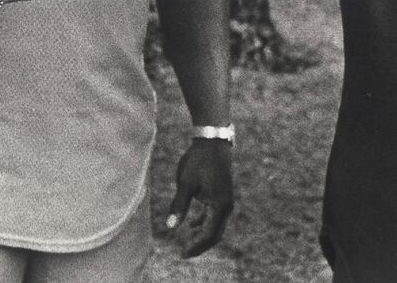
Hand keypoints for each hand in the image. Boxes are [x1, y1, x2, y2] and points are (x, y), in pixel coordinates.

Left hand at [165, 138, 232, 256]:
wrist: (213, 141)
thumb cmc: (199, 160)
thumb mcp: (186, 182)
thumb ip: (179, 205)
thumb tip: (170, 226)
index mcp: (220, 205)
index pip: (209, 234)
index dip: (196, 246)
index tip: (183, 254)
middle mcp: (226, 206)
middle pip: (215, 233)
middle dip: (200, 245)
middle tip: (185, 253)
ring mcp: (226, 200)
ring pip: (216, 225)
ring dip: (203, 234)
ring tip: (187, 243)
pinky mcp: (222, 194)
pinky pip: (215, 215)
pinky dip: (205, 222)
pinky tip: (192, 224)